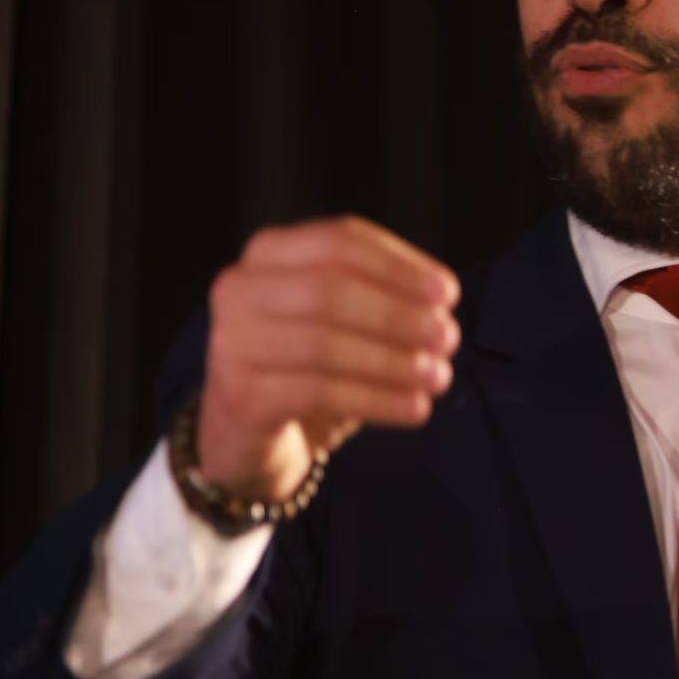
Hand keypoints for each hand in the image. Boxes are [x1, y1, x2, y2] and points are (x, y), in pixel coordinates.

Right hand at [196, 216, 459, 500]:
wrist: (246, 436)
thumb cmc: (303, 367)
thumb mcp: (339, 320)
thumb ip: (381, 297)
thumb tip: (440, 302)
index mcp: (267, 254)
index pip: (338, 242)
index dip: (398, 265)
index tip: (448, 293)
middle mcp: (238, 290)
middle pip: (329, 290)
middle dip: (398, 314)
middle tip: (447, 338)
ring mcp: (231, 344)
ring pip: (324, 344)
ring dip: (393, 362)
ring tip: (438, 377)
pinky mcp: (240, 397)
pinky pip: (319, 393)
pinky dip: (377, 400)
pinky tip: (415, 408)